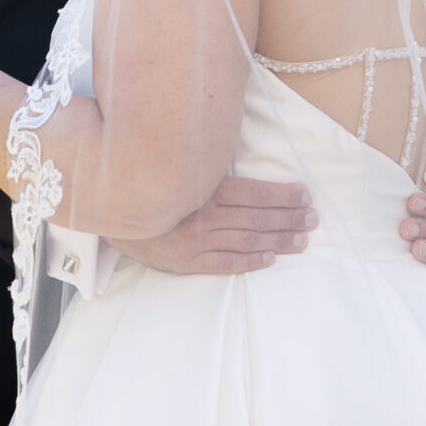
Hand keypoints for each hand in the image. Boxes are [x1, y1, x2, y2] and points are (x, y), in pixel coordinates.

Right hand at [116, 176, 317, 275]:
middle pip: (257, 218)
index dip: (282, 195)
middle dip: (289, 218)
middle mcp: (206, 216)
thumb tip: (240, 162)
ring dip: (278, 240)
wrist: (112, 212)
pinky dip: (249, 263)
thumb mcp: (181, 173)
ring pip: (247, 241)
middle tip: (313, 219)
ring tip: (303, 239)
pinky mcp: (188, 262)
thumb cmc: (151, 190)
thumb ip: (210, 173)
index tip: (305, 194)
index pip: (254, 193)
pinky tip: (271, 260)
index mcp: (206, 190)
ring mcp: (198, 241)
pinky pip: (224, 263)